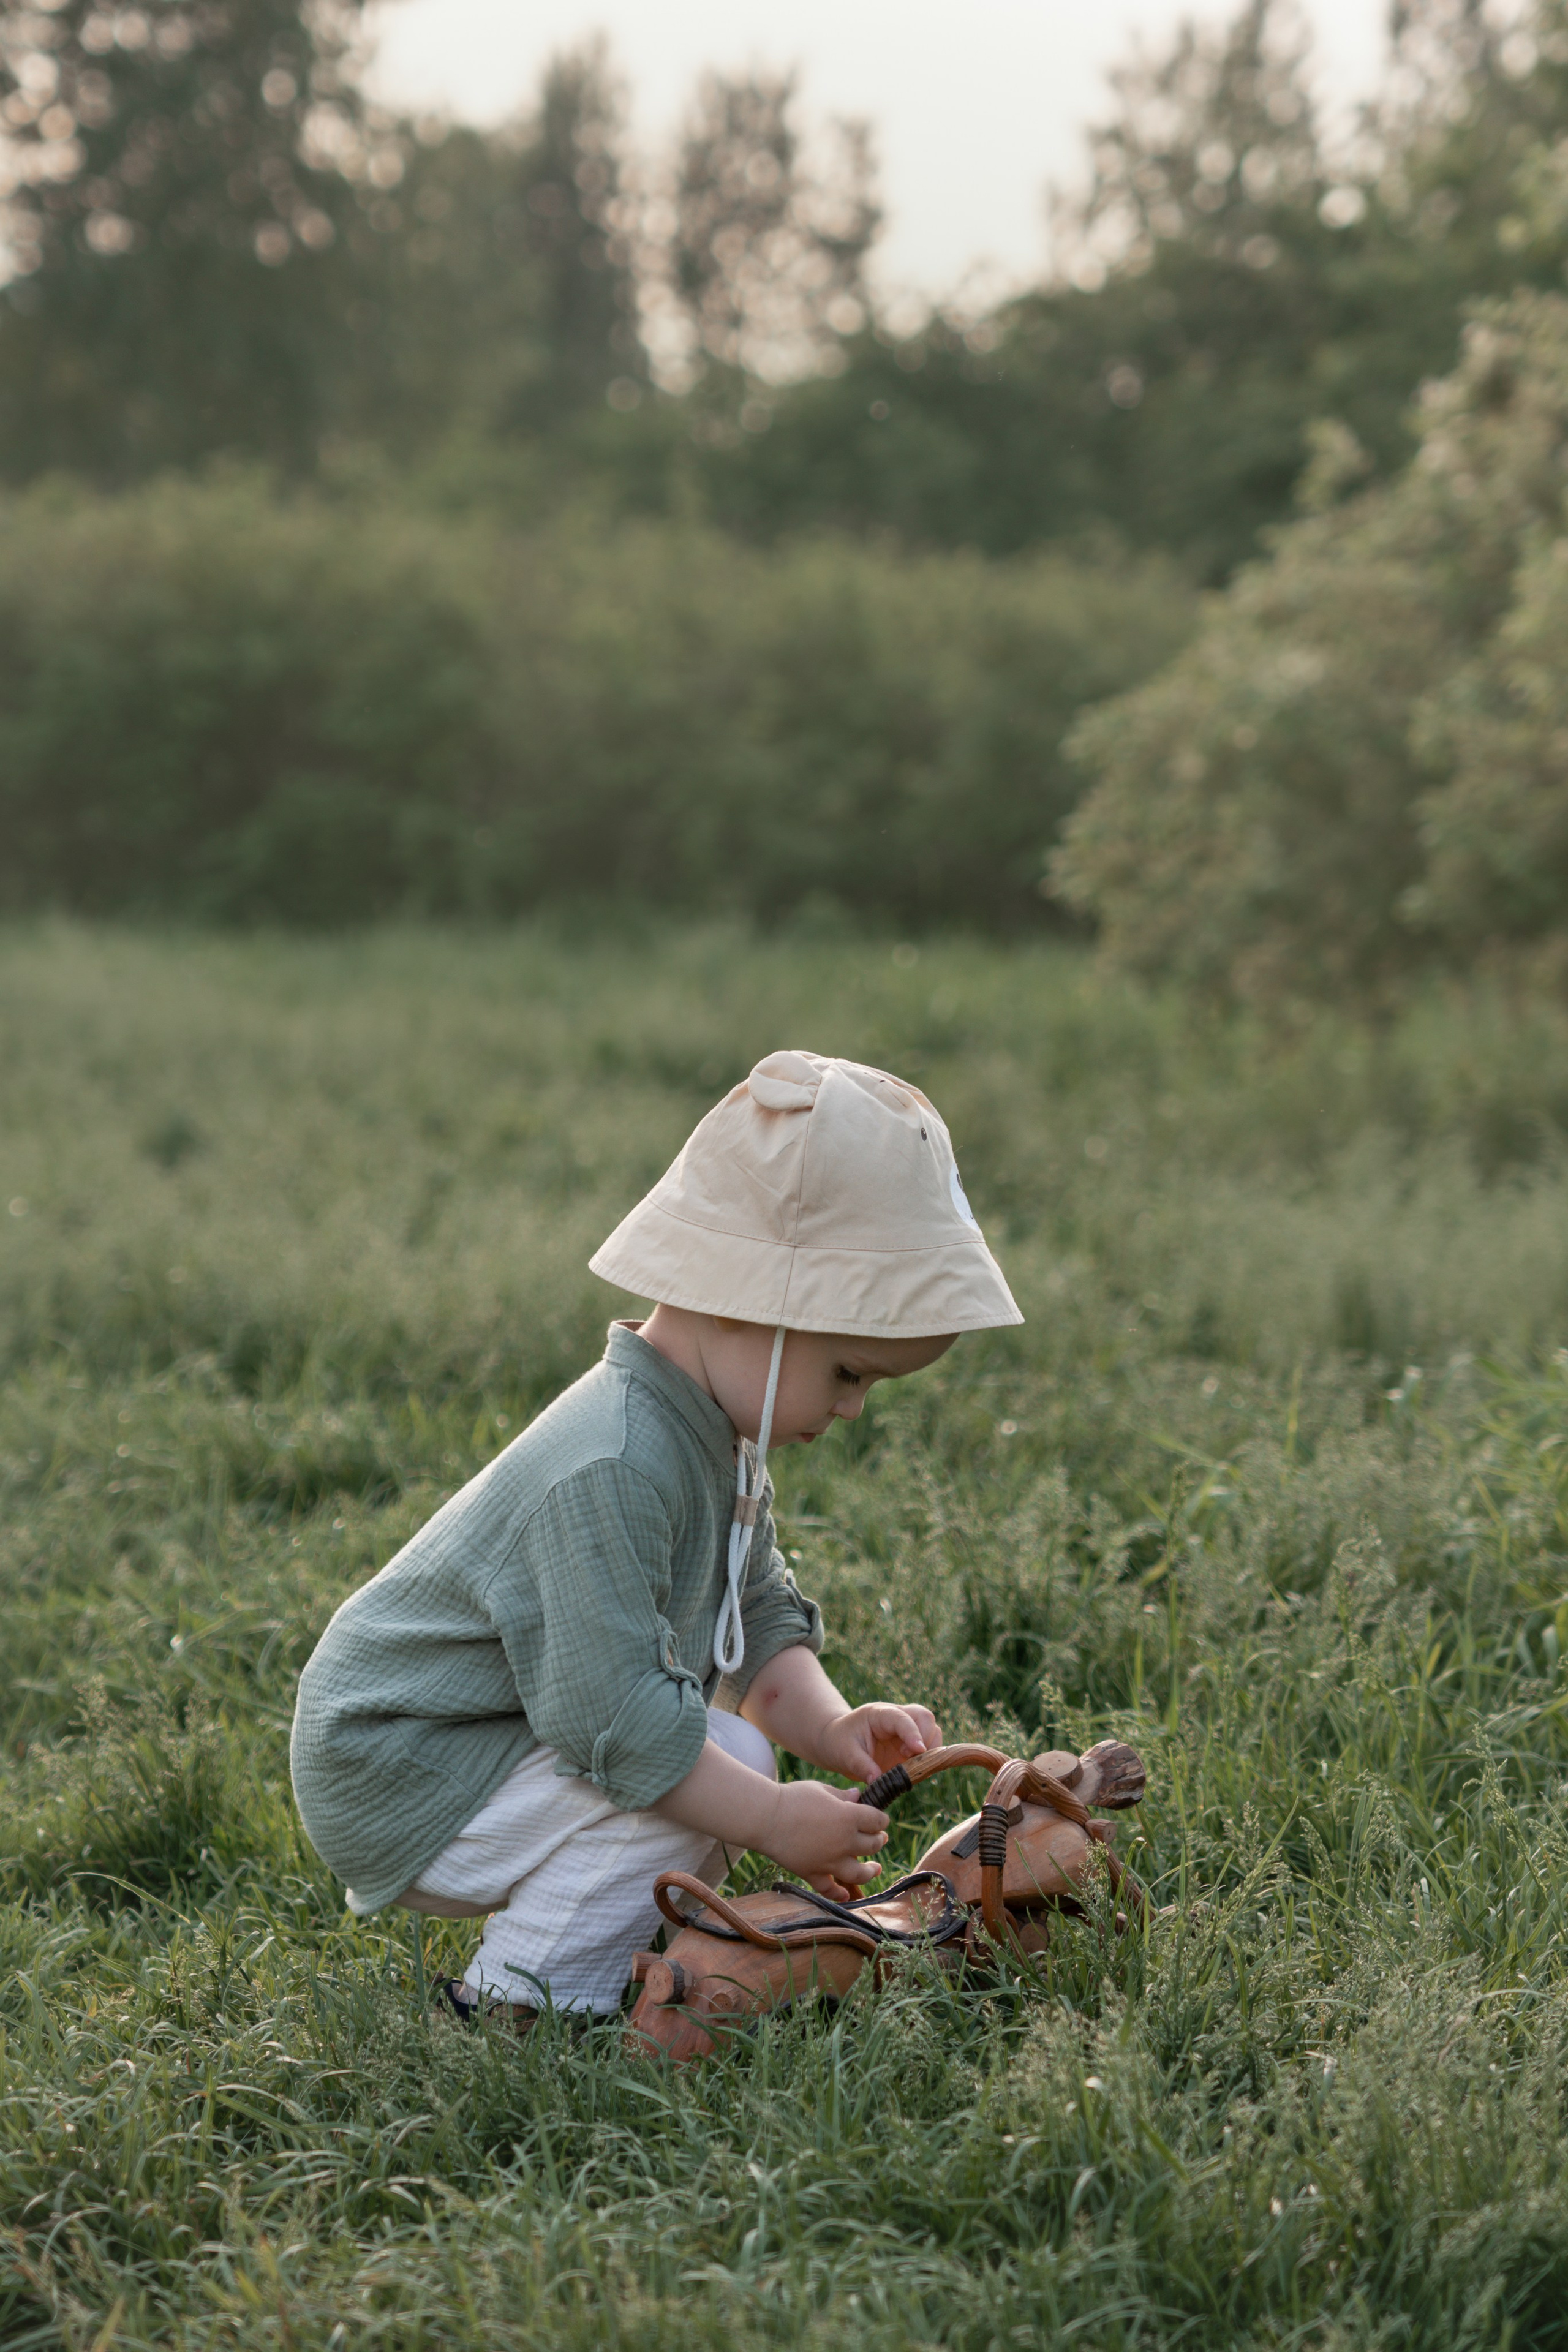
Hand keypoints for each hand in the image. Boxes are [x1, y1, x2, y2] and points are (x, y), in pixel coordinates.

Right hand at [765, 1778, 888, 1897]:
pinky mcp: (813, 1873)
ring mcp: (829, 1861)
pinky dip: (839, 1894)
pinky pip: (829, 1889)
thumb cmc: (792, 1797)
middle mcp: (844, 1841)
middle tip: (879, 1838)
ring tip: (876, 1869)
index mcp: (848, 1817)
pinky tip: (845, 1894)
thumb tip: (858, 1796)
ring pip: (859, 1874)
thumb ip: (842, 1795)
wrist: (766, 1818)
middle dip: (878, 1840)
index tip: (880, 1819)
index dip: (881, 1819)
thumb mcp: (820, 1789)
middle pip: (872, 1845)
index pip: (876, 1820)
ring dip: (871, 1872)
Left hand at [815, 1702, 941, 1785]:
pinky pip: (928, 1751)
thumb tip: (877, 1780)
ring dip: (930, 1751)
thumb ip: (861, 1765)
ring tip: (910, 1767)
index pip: (902, 1718)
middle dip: (926, 1739)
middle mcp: (896, 1718)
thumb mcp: (845, 1754)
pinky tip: (913, 1773)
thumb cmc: (839, 1743)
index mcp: (879, 1714)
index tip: (918, 1750)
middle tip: (910, 1759)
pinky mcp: (910, 1746)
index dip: (913, 1733)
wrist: (838, 1743)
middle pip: (925, 1718)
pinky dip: (927, 1762)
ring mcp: (906, 1731)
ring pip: (932, 1732)